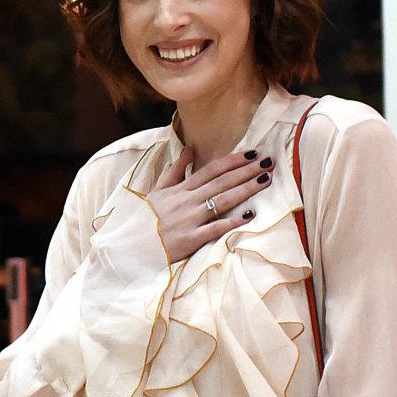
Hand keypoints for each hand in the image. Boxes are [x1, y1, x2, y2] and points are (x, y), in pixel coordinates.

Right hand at [148, 148, 271, 263]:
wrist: (128, 246)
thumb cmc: (144, 220)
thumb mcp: (157, 191)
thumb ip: (175, 171)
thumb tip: (190, 150)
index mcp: (180, 189)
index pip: (211, 170)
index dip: (233, 161)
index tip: (253, 153)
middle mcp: (187, 201)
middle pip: (222, 182)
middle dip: (246, 171)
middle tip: (269, 162)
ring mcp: (189, 220)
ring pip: (222, 200)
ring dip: (245, 189)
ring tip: (265, 180)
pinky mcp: (190, 239)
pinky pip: (215, 228)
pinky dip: (232, 221)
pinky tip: (250, 214)